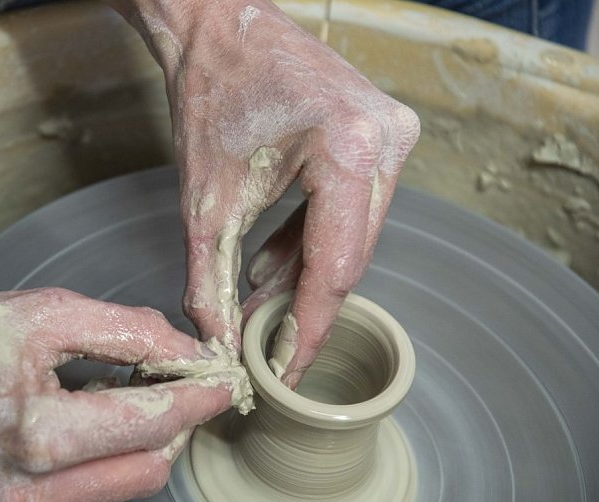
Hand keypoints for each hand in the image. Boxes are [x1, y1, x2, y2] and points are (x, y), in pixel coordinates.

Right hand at [0, 287, 237, 501]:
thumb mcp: (39, 313)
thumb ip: (124, 330)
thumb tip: (182, 349)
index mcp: (37, 434)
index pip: (154, 422)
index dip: (198, 396)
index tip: (220, 380)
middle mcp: (23, 494)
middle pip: (146, 470)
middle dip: (173, 426)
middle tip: (172, 385)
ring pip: (113, 490)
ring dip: (132, 447)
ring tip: (114, 400)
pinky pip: (68, 501)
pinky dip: (86, 465)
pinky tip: (69, 428)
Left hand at [111, 0, 419, 385]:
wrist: (220, 26)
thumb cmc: (212, 94)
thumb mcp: (205, 200)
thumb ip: (210, 279)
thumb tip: (219, 341)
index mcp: (350, 150)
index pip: (336, 268)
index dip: (306, 329)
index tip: (286, 371)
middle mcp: (387, 140)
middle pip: (350, 255)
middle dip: (302, 303)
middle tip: (262, 340)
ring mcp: (393, 133)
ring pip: (353, 235)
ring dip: (304, 272)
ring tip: (257, 296)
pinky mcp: (383, 133)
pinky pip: (353, 207)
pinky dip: (313, 238)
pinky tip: (274, 258)